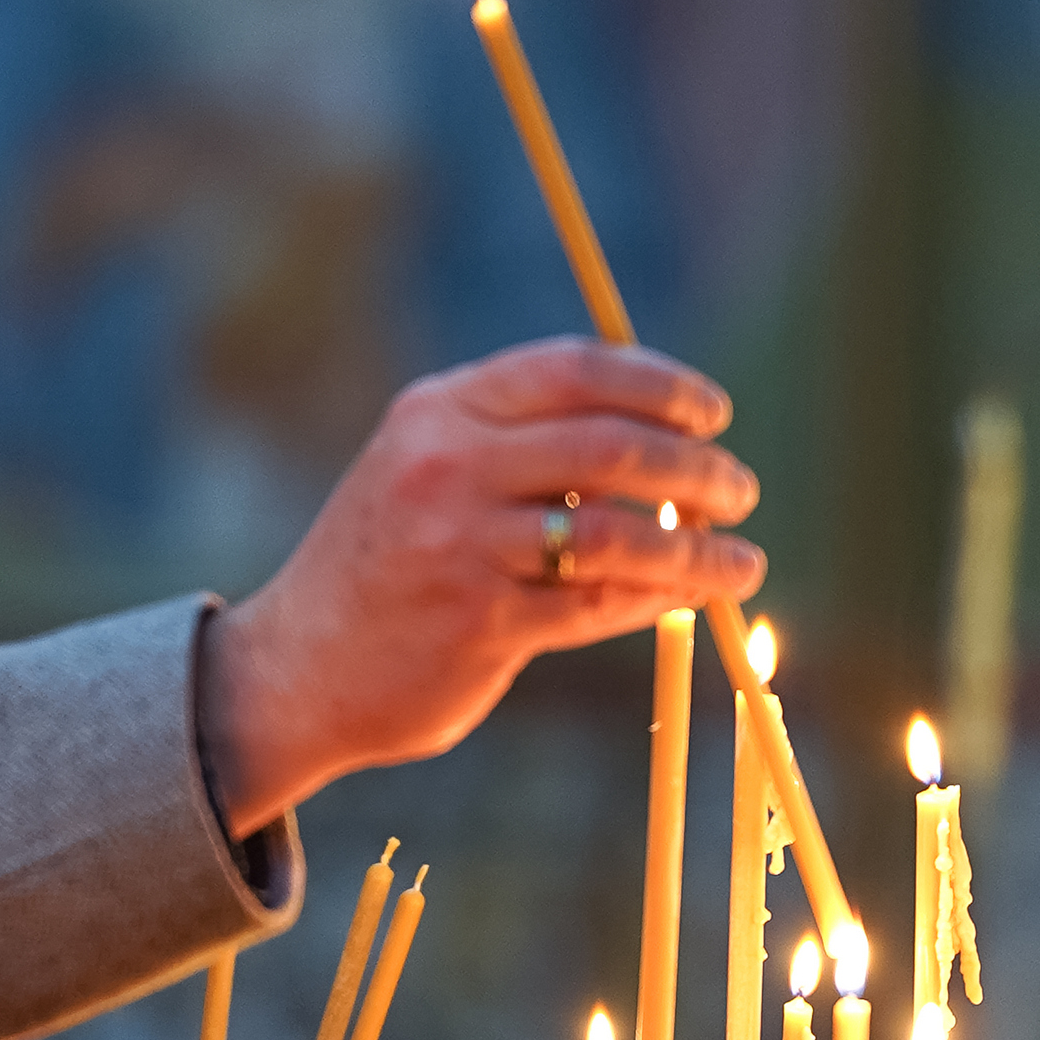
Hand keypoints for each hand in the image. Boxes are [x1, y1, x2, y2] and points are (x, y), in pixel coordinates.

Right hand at [198, 338, 763, 829]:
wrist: (296, 669)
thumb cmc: (387, 567)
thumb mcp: (427, 472)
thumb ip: (520, 446)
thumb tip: (659, 441)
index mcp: (440, 412)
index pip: (573, 369)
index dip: (659, 386)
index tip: (713, 413)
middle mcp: (447, 466)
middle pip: (609, 447)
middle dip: (696, 468)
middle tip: (740, 491)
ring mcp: (461, 546)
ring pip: (619, 535)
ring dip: (698, 549)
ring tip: (743, 563)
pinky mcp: (479, 625)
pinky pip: (598, 606)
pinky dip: (656, 601)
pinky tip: (685, 600)